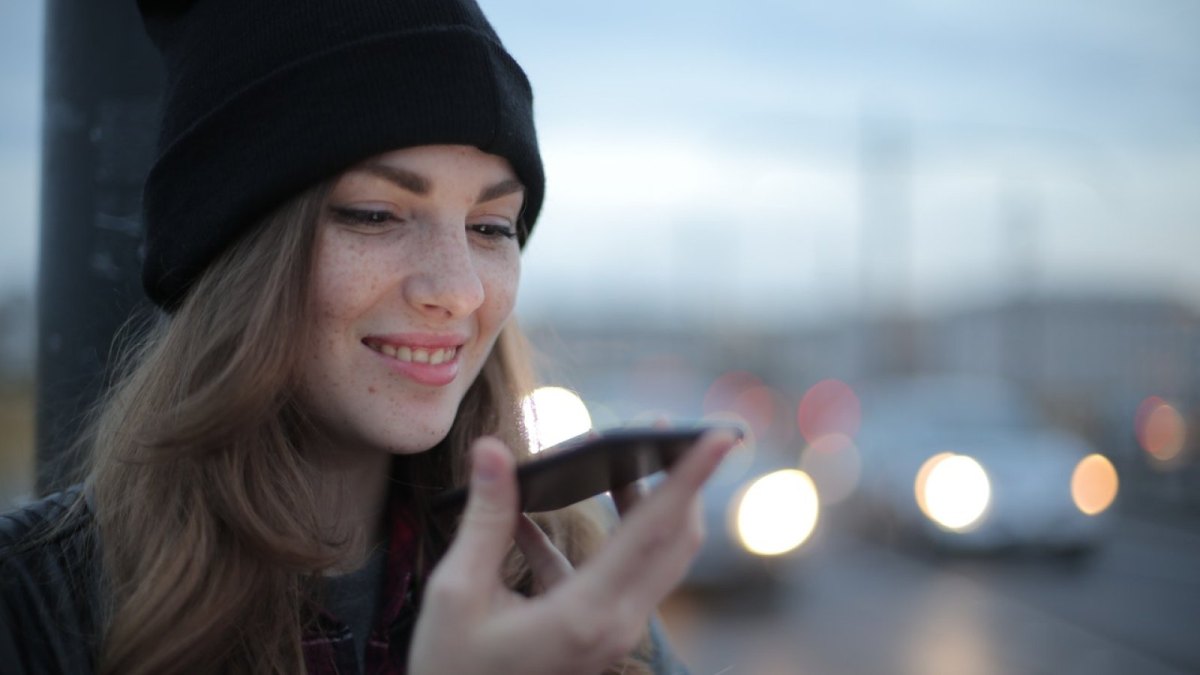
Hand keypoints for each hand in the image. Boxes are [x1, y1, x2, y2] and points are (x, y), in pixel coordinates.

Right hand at [407, 431, 734, 674]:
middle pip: (673, 539)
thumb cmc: (451, 671)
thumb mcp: (456, 593)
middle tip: (664, 427)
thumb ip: (485, 518)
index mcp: (586, 614)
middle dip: (679, 479)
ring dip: (645, 504)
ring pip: (654, 556)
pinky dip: (592, 541)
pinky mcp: (597, 636)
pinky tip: (533, 517)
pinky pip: (613, 575)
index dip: (689, 477)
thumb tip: (493, 449)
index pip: (654, 529)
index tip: (721, 435)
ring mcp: (611, 633)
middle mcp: (615, 624)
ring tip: (622, 455)